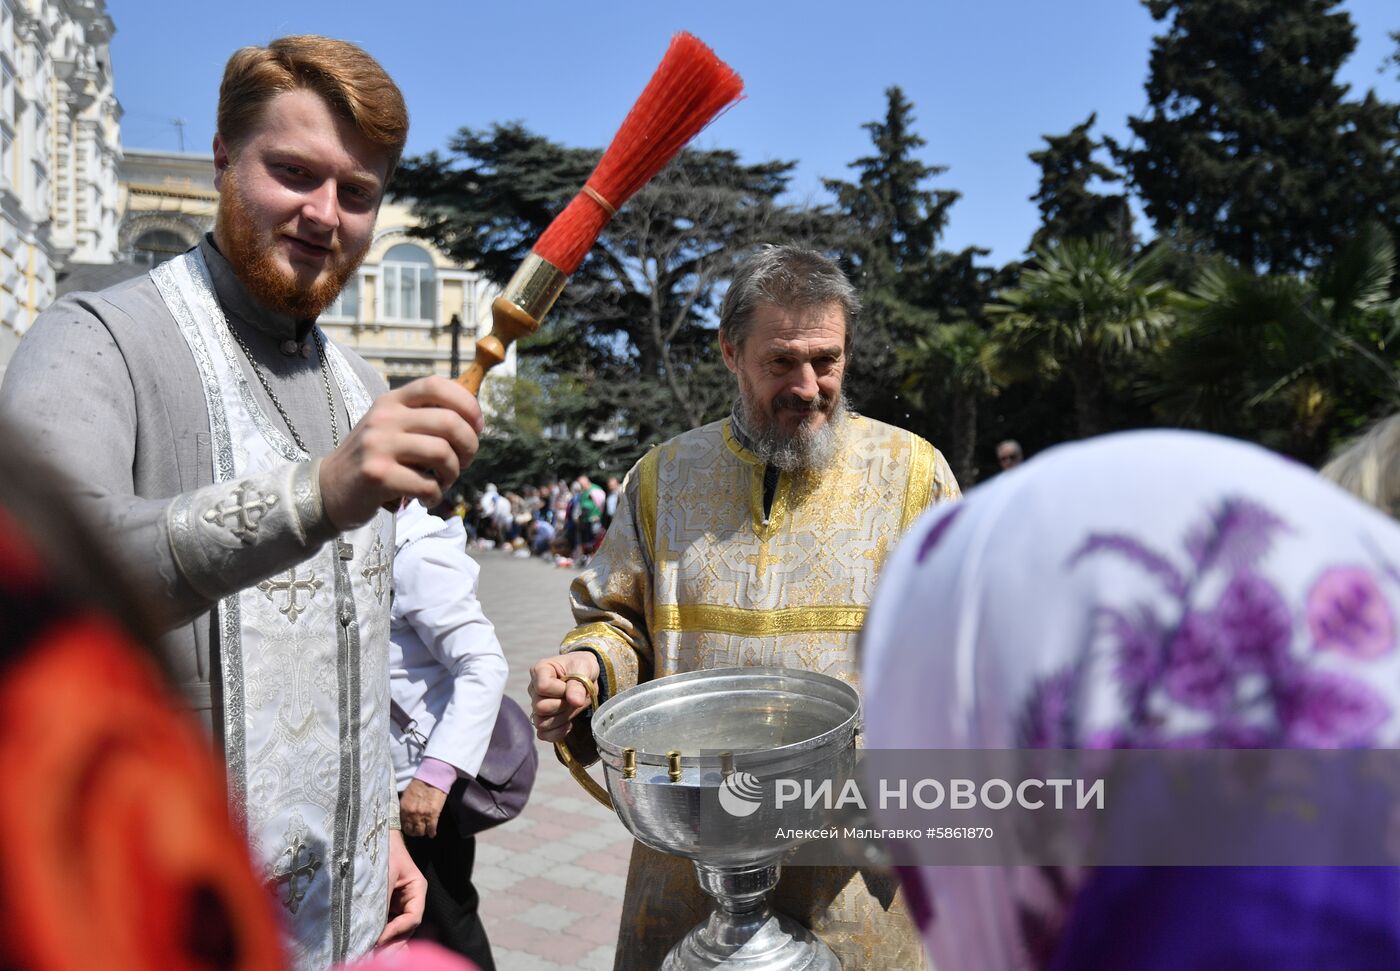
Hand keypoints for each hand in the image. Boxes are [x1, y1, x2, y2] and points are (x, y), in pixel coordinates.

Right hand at [320, 376, 483, 529]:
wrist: (327, 489)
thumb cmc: (371, 459)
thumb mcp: (391, 428)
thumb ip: (424, 419)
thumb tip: (473, 419)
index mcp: (392, 402)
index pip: (437, 385)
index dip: (467, 404)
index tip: (476, 426)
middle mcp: (385, 418)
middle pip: (449, 422)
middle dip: (469, 446)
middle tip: (463, 462)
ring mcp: (379, 445)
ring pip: (442, 453)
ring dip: (452, 474)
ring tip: (442, 483)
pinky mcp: (378, 475)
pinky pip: (426, 484)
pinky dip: (435, 495)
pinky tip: (426, 498)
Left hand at [375, 830, 425, 949]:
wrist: (372, 835)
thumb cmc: (383, 850)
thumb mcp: (384, 875)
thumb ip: (382, 900)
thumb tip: (374, 928)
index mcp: (417, 890)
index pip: (413, 918)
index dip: (397, 931)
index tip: (378, 938)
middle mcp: (410, 900)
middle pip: (406, 929)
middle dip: (392, 942)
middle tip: (374, 951)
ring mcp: (398, 905)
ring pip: (396, 930)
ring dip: (385, 941)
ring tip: (369, 950)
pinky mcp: (385, 907)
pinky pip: (385, 924)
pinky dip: (378, 933)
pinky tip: (367, 941)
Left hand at [399, 778, 447, 838]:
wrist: (432, 777)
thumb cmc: (419, 783)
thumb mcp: (407, 795)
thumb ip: (405, 806)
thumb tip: (405, 815)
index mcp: (403, 808)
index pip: (402, 824)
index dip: (406, 828)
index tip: (409, 828)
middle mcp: (411, 814)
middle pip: (411, 830)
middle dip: (414, 832)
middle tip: (417, 832)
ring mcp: (422, 816)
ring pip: (420, 831)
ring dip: (422, 833)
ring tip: (424, 832)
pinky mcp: (433, 815)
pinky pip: (431, 828)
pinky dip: (432, 833)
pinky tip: (432, 834)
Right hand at [528, 651, 600, 742]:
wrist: (587, 676)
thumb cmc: (582, 667)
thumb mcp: (584, 668)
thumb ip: (578, 683)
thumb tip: (574, 701)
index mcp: (540, 670)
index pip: (543, 687)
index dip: (561, 690)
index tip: (572, 684)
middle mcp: (534, 688)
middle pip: (540, 707)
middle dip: (563, 706)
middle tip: (575, 698)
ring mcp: (536, 705)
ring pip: (541, 723)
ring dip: (561, 719)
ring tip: (572, 708)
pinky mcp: (542, 719)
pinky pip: (543, 734)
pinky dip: (557, 733)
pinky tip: (569, 724)